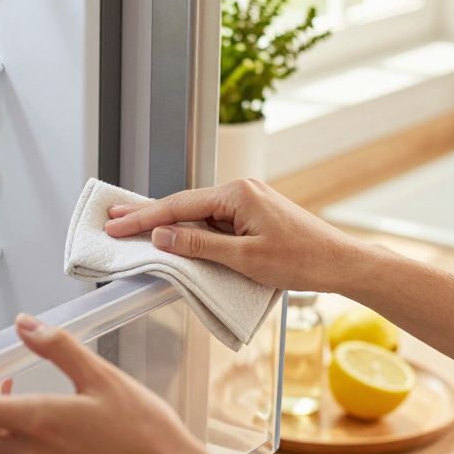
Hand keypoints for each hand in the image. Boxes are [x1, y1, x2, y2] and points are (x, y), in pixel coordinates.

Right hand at [104, 178, 360, 292]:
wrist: (340, 262)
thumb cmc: (301, 260)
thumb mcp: (244, 258)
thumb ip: (199, 245)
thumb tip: (163, 236)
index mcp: (237, 194)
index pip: (178, 205)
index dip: (144, 218)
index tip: (117, 226)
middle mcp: (241, 190)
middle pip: (184, 204)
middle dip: (148, 214)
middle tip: (113, 218)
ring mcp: (248, 201)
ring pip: (198, 213)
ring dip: (168, 223)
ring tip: (134, 228)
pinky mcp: (254, 215)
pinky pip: (214, 221)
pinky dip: (191, 230)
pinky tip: (174, 237)